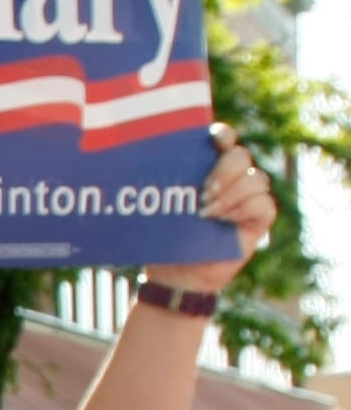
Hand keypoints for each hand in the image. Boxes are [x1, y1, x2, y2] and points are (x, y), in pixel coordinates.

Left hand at [145, 124, 275, 293]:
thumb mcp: (163, 209)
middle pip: (241, 156)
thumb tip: (144, 164)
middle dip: (224, 170)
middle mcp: (233, 178)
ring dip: (233, 194)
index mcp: (210, 167)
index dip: (222, 135)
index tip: (212, 141)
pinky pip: (264, 204)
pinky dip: (245, 210)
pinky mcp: (259, 219)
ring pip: (256, 178)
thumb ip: (166, 186)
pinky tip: (225, 222)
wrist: (177, 274)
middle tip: (203, 192)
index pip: (224, 139)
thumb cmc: (167, 237)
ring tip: (208, 212)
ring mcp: (249, 197)